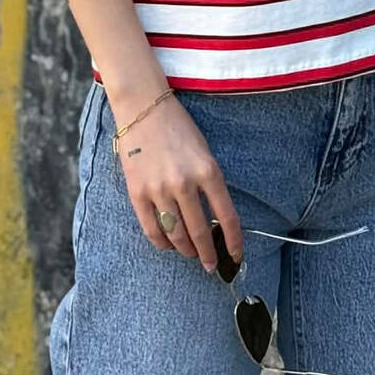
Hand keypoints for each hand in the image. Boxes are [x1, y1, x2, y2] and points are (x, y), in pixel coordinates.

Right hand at [116, 95, 243, 272]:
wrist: (143, 108)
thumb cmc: (179, 129)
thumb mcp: (205, 153)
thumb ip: (210, 184)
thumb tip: (215, 220)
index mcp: (208, 170)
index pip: (227, 217)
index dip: (233, 241)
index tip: (236, 255)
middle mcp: (185, 183)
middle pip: (200, 232)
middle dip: (208, 254)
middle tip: (211, 266)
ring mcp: (159, 189)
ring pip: (176, 235)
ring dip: (186, 250)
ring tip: (191, 254)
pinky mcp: (137, 193)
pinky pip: (152, 229)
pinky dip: (162, 243)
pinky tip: (169, 245)